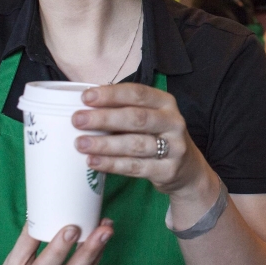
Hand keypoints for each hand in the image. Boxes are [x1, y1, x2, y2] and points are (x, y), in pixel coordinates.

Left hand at [72, 84, 210, 196]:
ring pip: (135, 144)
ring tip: (81, 144)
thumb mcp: (150, 117)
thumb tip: (86, 106)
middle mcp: (173, 122)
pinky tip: (93, 162)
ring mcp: (174, 148)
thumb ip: (125, 110)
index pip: (138, 93)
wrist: (187, 170)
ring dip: (105, 144)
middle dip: (104, 118)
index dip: (111, 94)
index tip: (86, 97)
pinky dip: (112, 164)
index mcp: (165, 103)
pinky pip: (135, 167)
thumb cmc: (158, 137)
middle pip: (137, 118)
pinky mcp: (168, 170)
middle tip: (78, 120)